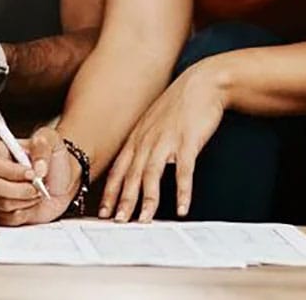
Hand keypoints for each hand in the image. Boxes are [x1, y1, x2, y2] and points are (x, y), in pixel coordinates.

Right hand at [0, 126, 77, 225]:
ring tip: (37, 191)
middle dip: (20, 189)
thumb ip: (43, 146)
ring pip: (2, 204)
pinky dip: (26, 212)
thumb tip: (37, 166)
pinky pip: (8, 219)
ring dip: (26, 200)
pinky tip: (31, 202)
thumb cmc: (54, 160)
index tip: (31, 173)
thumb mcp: (52, 141)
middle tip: (38, 185)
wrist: (64, 182)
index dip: (9, 170)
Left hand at [102, 63, 226, 222]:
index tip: (104, 211)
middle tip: (117, 221)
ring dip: (147, 199)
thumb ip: (143, 142)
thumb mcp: (153, 122)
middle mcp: (148, 139)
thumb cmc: (178, 105)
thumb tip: (136, 165)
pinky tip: (183, 208)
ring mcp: (167, 140)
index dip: (110, 191)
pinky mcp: (188, 140)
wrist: (202, 83)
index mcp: (138, 137)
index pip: (118, 168)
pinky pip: (184, 170)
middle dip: (123, 200)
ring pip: (152, 174)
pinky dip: (182, 191)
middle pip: (131, 174)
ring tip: (144, 220)